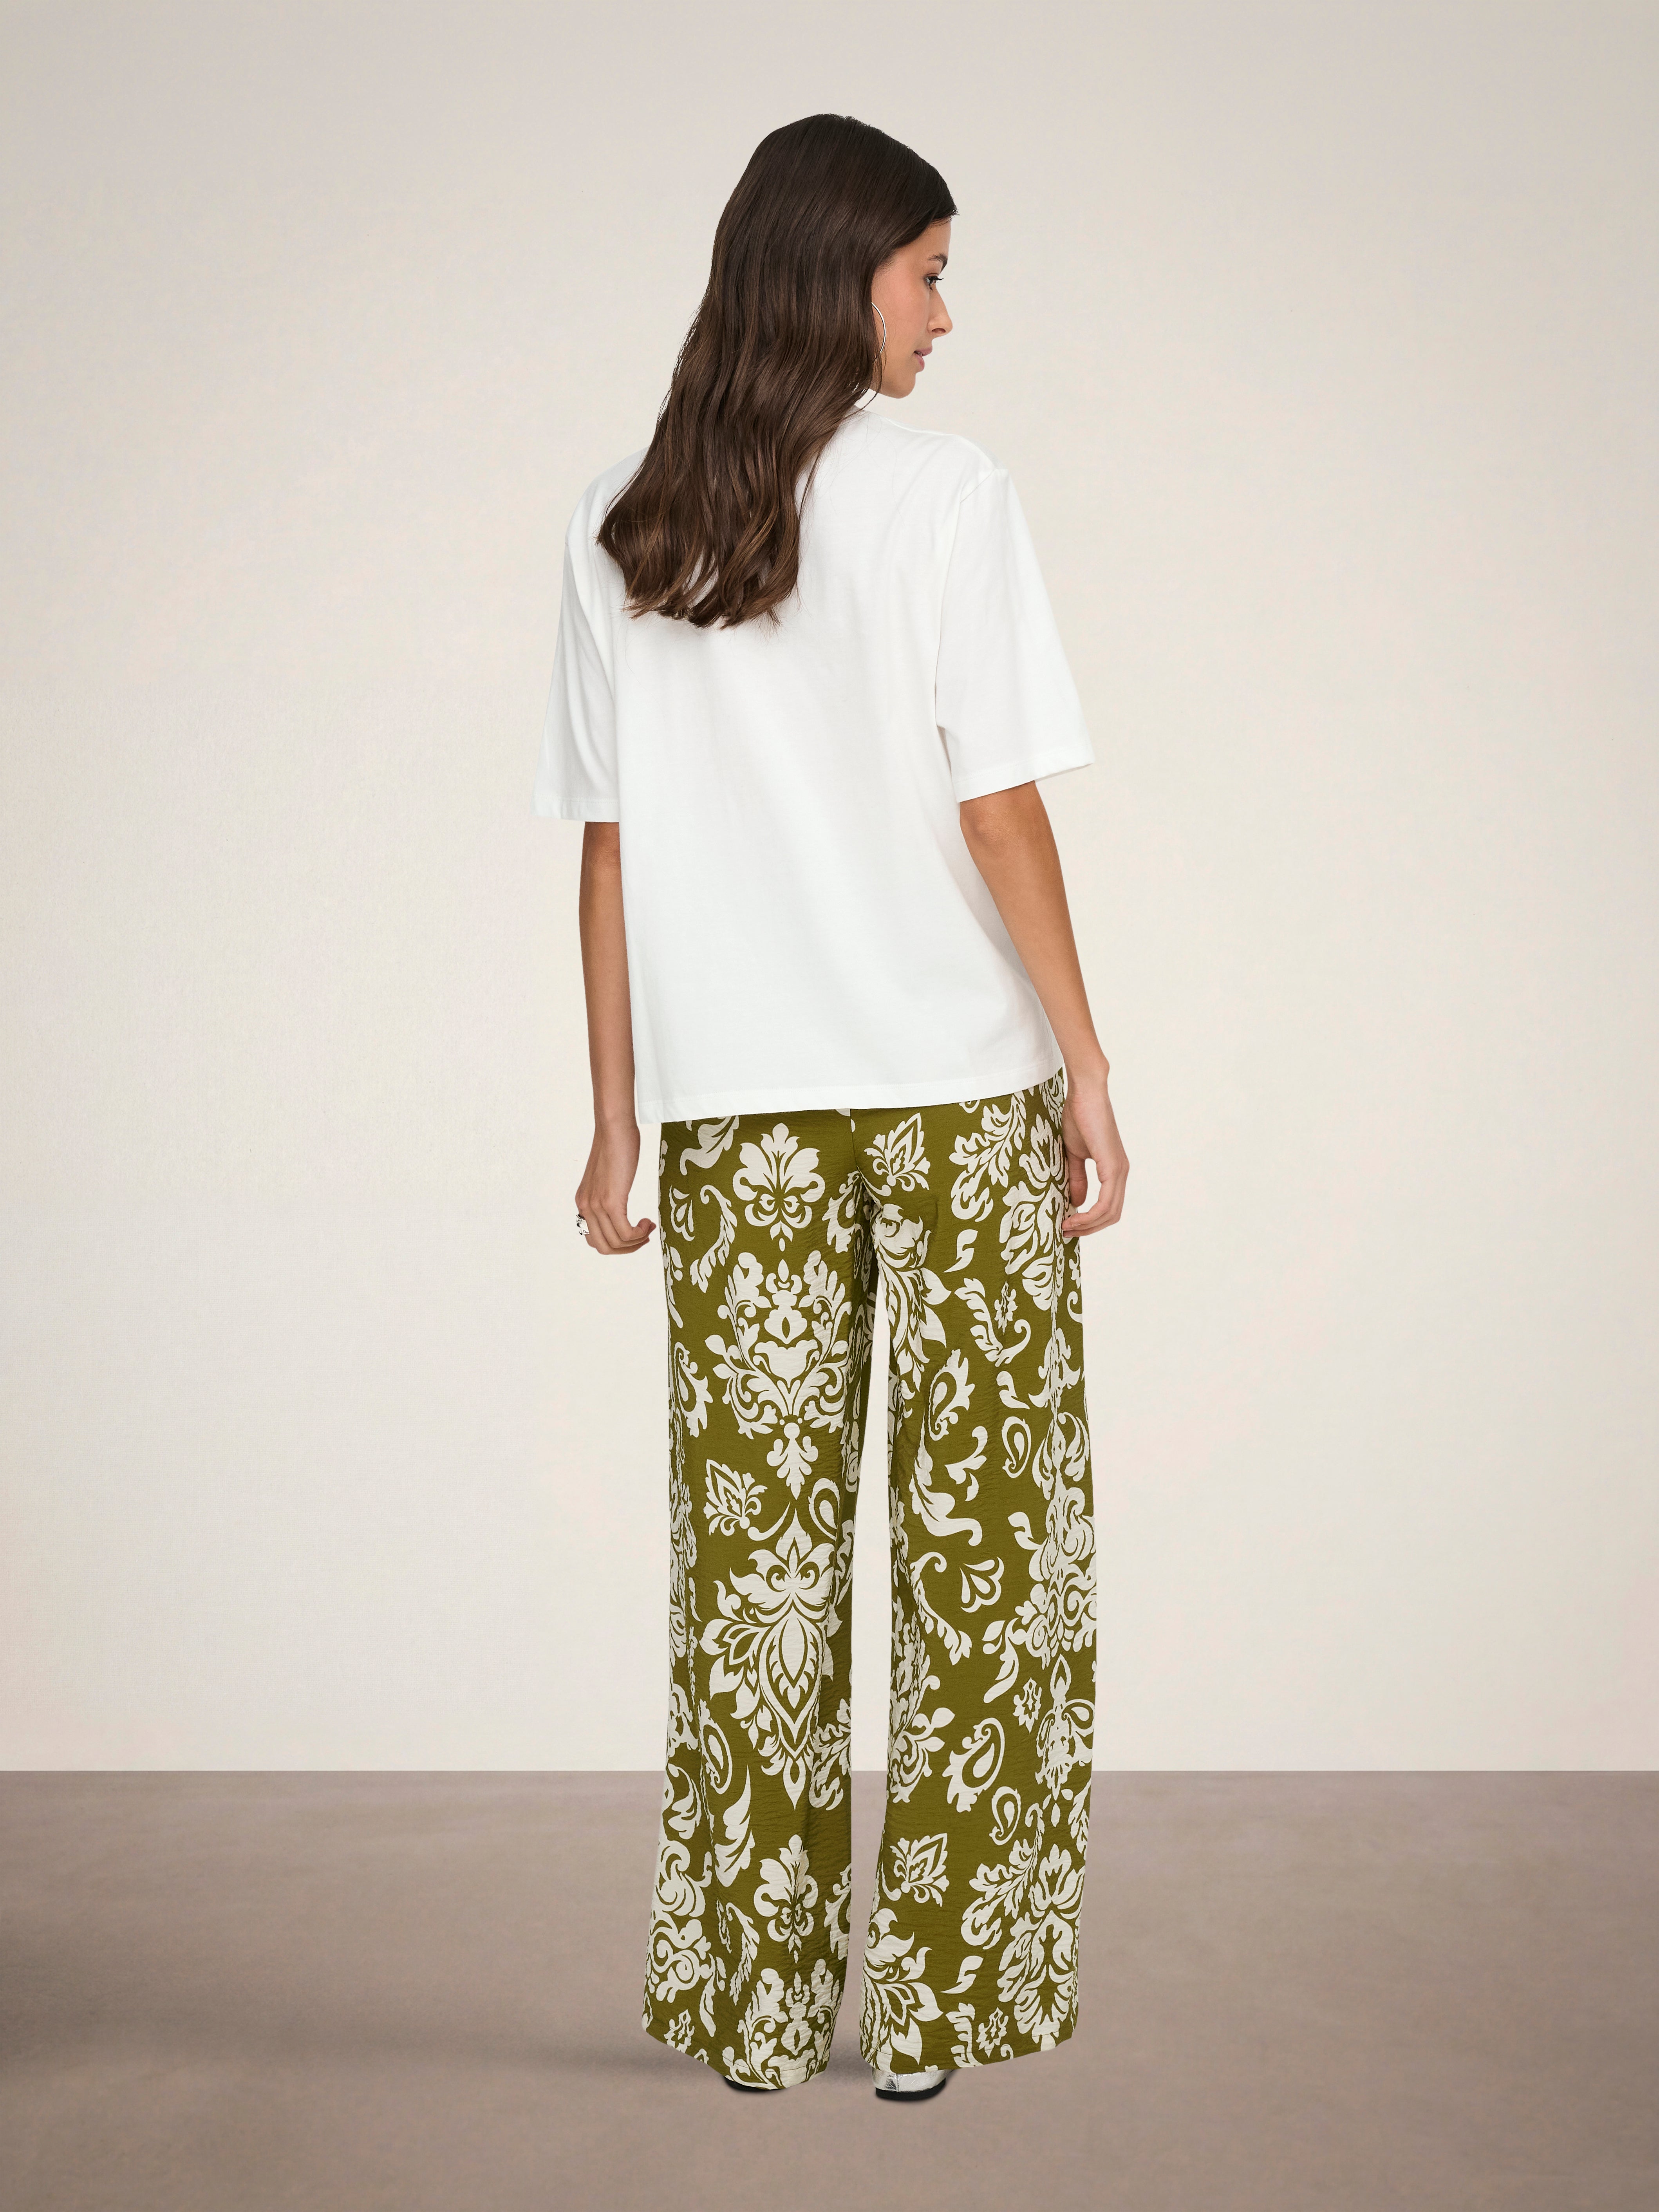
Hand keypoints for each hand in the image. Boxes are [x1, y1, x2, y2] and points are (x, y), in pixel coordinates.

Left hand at [575, 1116, 656, 1254]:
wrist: (613, 1128)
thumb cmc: (615, 1146)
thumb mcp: (607, 1177)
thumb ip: (607, 1194)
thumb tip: (618, 1208)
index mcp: (583, 1203)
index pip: (594, 1240)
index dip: (617, 1244)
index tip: (635, 1233)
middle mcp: (585, 1207)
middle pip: (603, 1247)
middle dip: (627, 1248)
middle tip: (644, 1236)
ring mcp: (596, 1206)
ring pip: (615, 1243)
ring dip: (637, 1241)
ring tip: (648, 1226)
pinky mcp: (610, 1201)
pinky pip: (625, 1233)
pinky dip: (639, 1233)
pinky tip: (648, 1221)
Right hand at [1060, 1063, 1127, 1236]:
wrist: (1085, 1094)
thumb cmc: (1079, 1117)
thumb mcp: (1074, 1154)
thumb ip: (1077, 1178)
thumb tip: (1077, 1202)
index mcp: (1114, 1170)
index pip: (1108, 1207)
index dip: (1089, 1221)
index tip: (1067, 1224)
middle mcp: (1122, 1173)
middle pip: (1111, 1215)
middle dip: (1089, 1228)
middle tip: (1065, 1231)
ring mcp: (1120, 1171)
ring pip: (1109, 1213)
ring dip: (1087, 1225)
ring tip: (1066, 1226)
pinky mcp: (1113, 1167)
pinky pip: (1105, 1203)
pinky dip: (1089, 1215)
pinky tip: (1073, 1216)